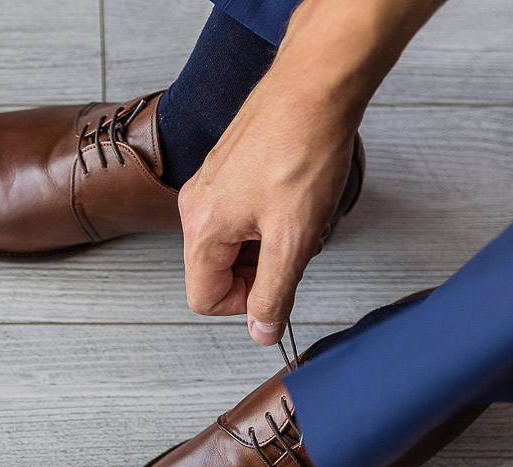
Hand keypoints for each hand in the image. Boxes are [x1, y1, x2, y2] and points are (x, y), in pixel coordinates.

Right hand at [176, 0, 449, 343]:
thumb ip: (274, 294)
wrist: (316, 86)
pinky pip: (242, 215)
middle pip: (218, 271)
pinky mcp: (228, 169)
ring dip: (270, 242)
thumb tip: (262, 333)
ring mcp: (210, 185)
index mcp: (202, 228)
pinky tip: (297, 196)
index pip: (204, 299)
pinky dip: (271, 217)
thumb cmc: (303, 149)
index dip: (245, 304)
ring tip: (301, 217)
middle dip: (262, 269)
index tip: (278, 284)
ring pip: (234, 243)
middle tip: (297, 245)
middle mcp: (196, 207)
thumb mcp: (293, 240)